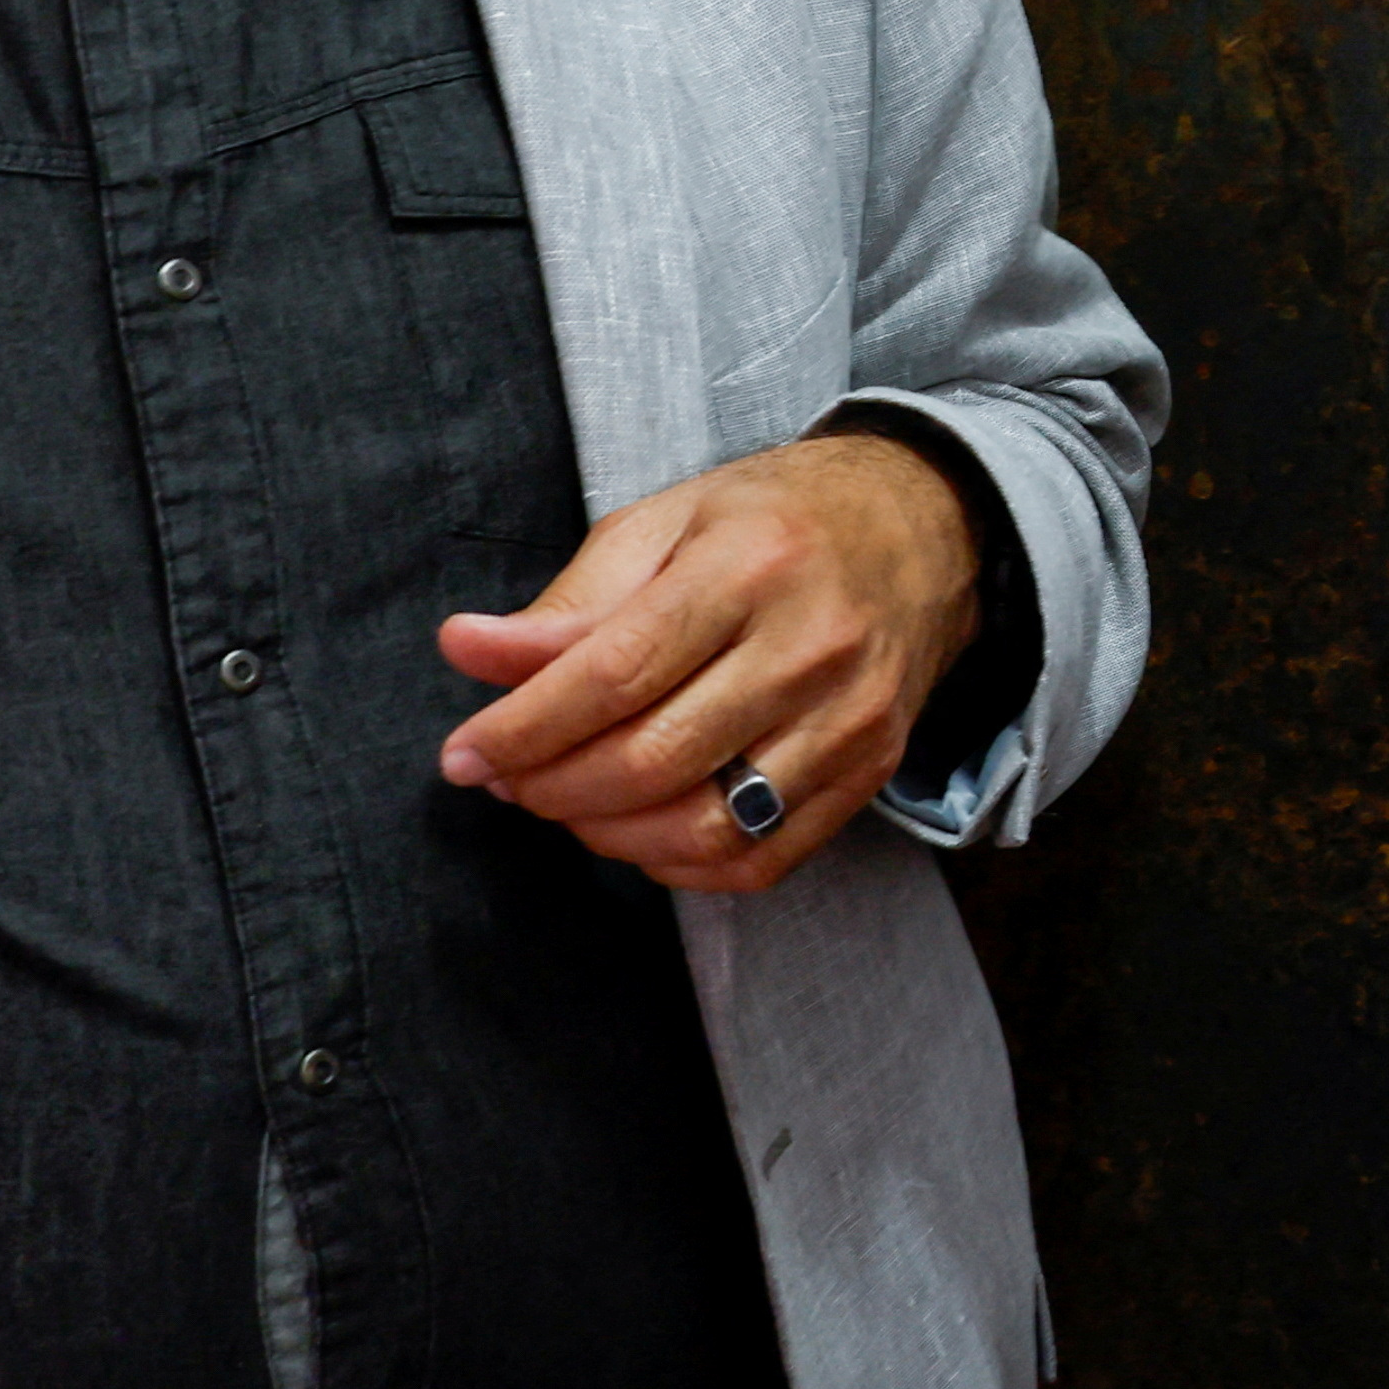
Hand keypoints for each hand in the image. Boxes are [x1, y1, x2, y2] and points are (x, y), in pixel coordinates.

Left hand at [435, 433, 980, 889]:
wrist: (924, 531)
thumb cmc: (777, 521)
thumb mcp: (664, 523)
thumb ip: (569, 602)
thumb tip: (468, 651)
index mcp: (749, 564)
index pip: (615, 673)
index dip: (524, 727)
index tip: (465, 754)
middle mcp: (810, 647)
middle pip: (653, 760)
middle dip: (553, 788)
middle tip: (509, 778)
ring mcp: (850, 720)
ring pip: (707, 828)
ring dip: (609, 836)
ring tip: (569, 802)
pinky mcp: (871, 772)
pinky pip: (761, 861)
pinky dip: (680, 867)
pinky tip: (642, 829)